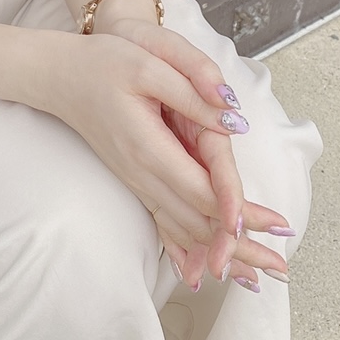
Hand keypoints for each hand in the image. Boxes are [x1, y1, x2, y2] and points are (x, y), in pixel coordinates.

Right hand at [42, 23, 290, 288]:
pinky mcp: (135, 179)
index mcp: (149, 146)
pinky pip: (164, 223)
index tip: (275, 225)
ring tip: (257, 277)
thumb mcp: (148, 63)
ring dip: (221, 253)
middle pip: (199, 220)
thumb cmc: (102, 63)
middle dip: (241, 246)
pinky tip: (200, 271)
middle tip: (280, 269)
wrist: (59, 75)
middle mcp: (143, 172)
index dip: (241, 210)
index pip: (203, 189)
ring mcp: (137, 180)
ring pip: (184, 228)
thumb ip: (193, 91)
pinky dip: (187, 249)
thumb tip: (234, 118)